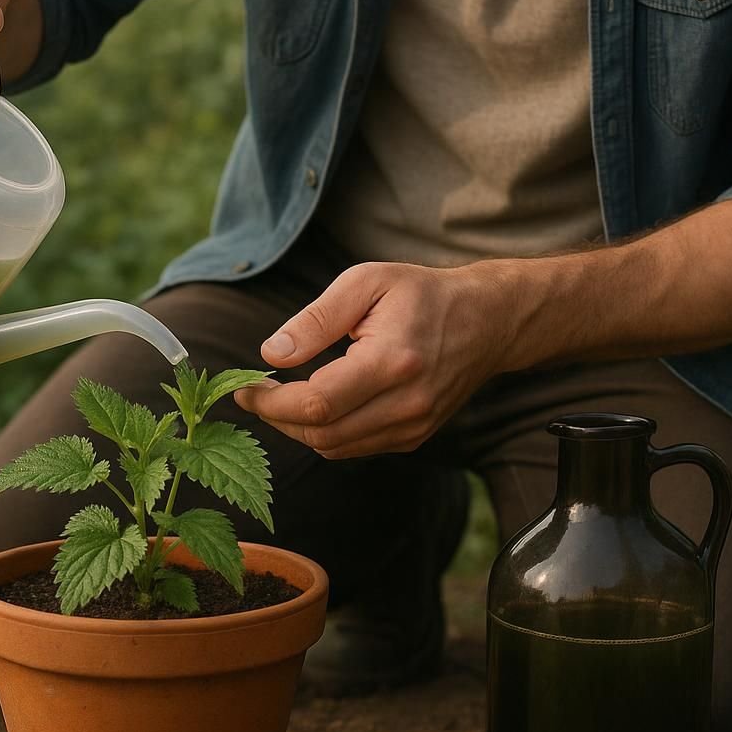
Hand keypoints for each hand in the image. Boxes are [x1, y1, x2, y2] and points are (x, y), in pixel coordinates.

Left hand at [234, 261, 520, 458]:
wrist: (487, 321)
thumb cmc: (422, 294)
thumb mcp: (366, 283)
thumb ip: (316, 319)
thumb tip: (271, 354)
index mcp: (392, 362)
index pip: (316, 404)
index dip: (271, 403)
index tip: (244, 389)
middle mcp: (406, 404)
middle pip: (321, 434)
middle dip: (277, 418)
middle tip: (256, 394)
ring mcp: (414, 427)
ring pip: (335, 448)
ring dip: (298, 429)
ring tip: (280, 398)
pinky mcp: (414, 437)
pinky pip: (354, 447)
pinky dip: (325, 433)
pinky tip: (315, 406)